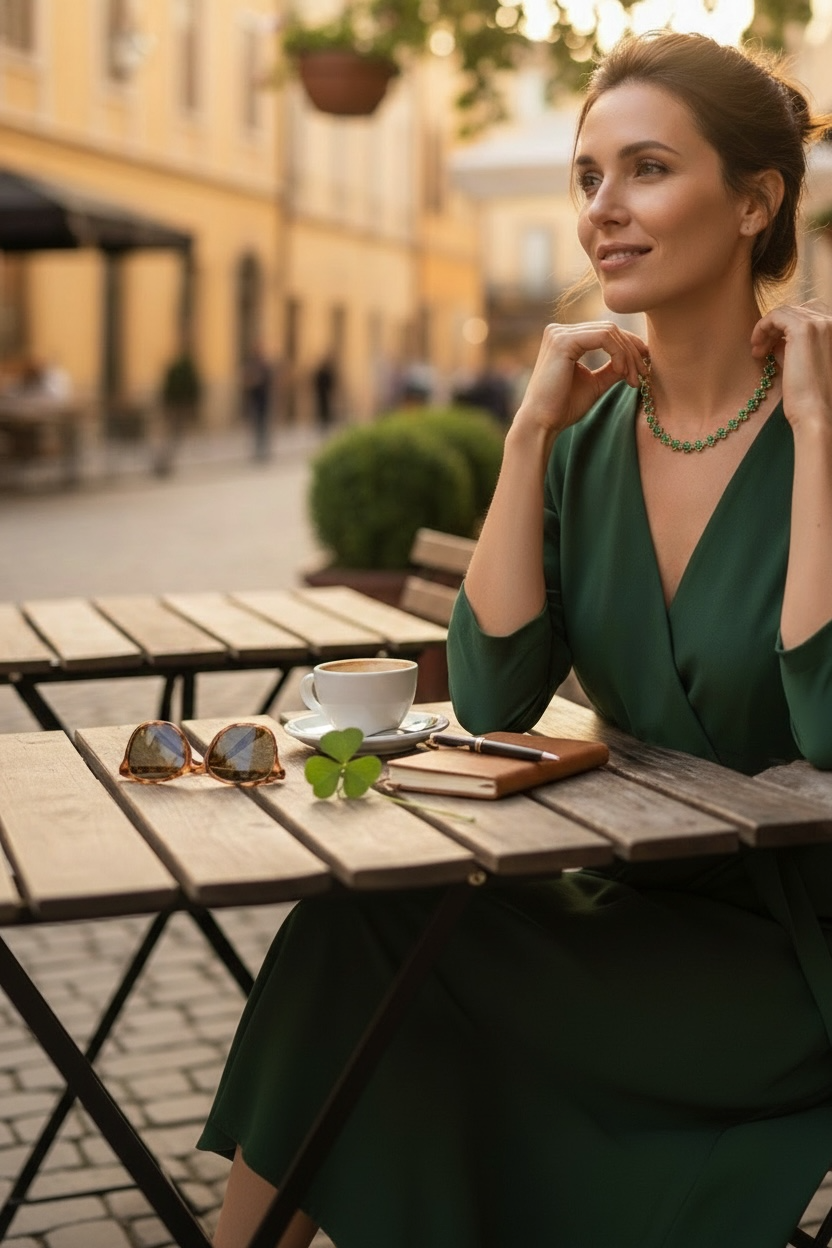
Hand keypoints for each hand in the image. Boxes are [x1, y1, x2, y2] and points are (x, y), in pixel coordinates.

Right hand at [514, 320, 648, 436]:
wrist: (542, 423)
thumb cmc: (564, 407)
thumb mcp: (596, 383)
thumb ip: (613, 368)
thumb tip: (637, 358)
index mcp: (566, 338)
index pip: (606, 333)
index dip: (630, 348)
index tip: (644, 370)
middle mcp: (560, 331)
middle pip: (611, 330)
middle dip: (633, 352)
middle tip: (644, 376)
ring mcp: (559, 333)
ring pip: (610, 332)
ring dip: (628, 355)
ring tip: (633, 379)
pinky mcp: (563, 341)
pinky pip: (604, 338)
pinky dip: (619, 354)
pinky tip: (621, 372)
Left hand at [750, 300, 831, 435]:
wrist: (816, 412)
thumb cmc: (810, 395)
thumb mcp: (802, 364)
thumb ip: (792, 347)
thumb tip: (775, 340)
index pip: (810, 313)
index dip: (787, 326)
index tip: (773, 346)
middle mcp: (831, 321)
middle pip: (796, 310)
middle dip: (775, 328)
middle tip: (761, 350)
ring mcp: (819, 323)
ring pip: (784, 312)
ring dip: (766, 330)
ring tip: (758, 352)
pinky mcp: (803, 329)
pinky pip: (776, 316)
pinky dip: (762, 327)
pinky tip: (757, 347)